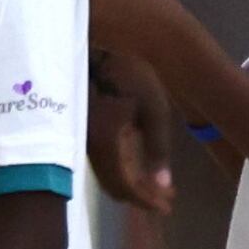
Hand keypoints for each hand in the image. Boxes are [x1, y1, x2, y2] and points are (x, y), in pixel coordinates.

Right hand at [89, 67, 177, 215]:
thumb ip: (158, 149)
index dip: (146, 201)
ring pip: (106, 174)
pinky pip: (101, 159)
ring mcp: (82, 139)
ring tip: (158, 183)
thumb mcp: (153, 109)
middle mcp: (88, 148)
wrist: (99, 43)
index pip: (125, 188)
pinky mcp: (82, 129)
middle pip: (113, 186)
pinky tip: (138, 163)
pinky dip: (121, 168)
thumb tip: (163, 184)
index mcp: (105, 145)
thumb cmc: (129, 71)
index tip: (167, 206)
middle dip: (141, 195)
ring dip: (132, 182)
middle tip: (166, 197)